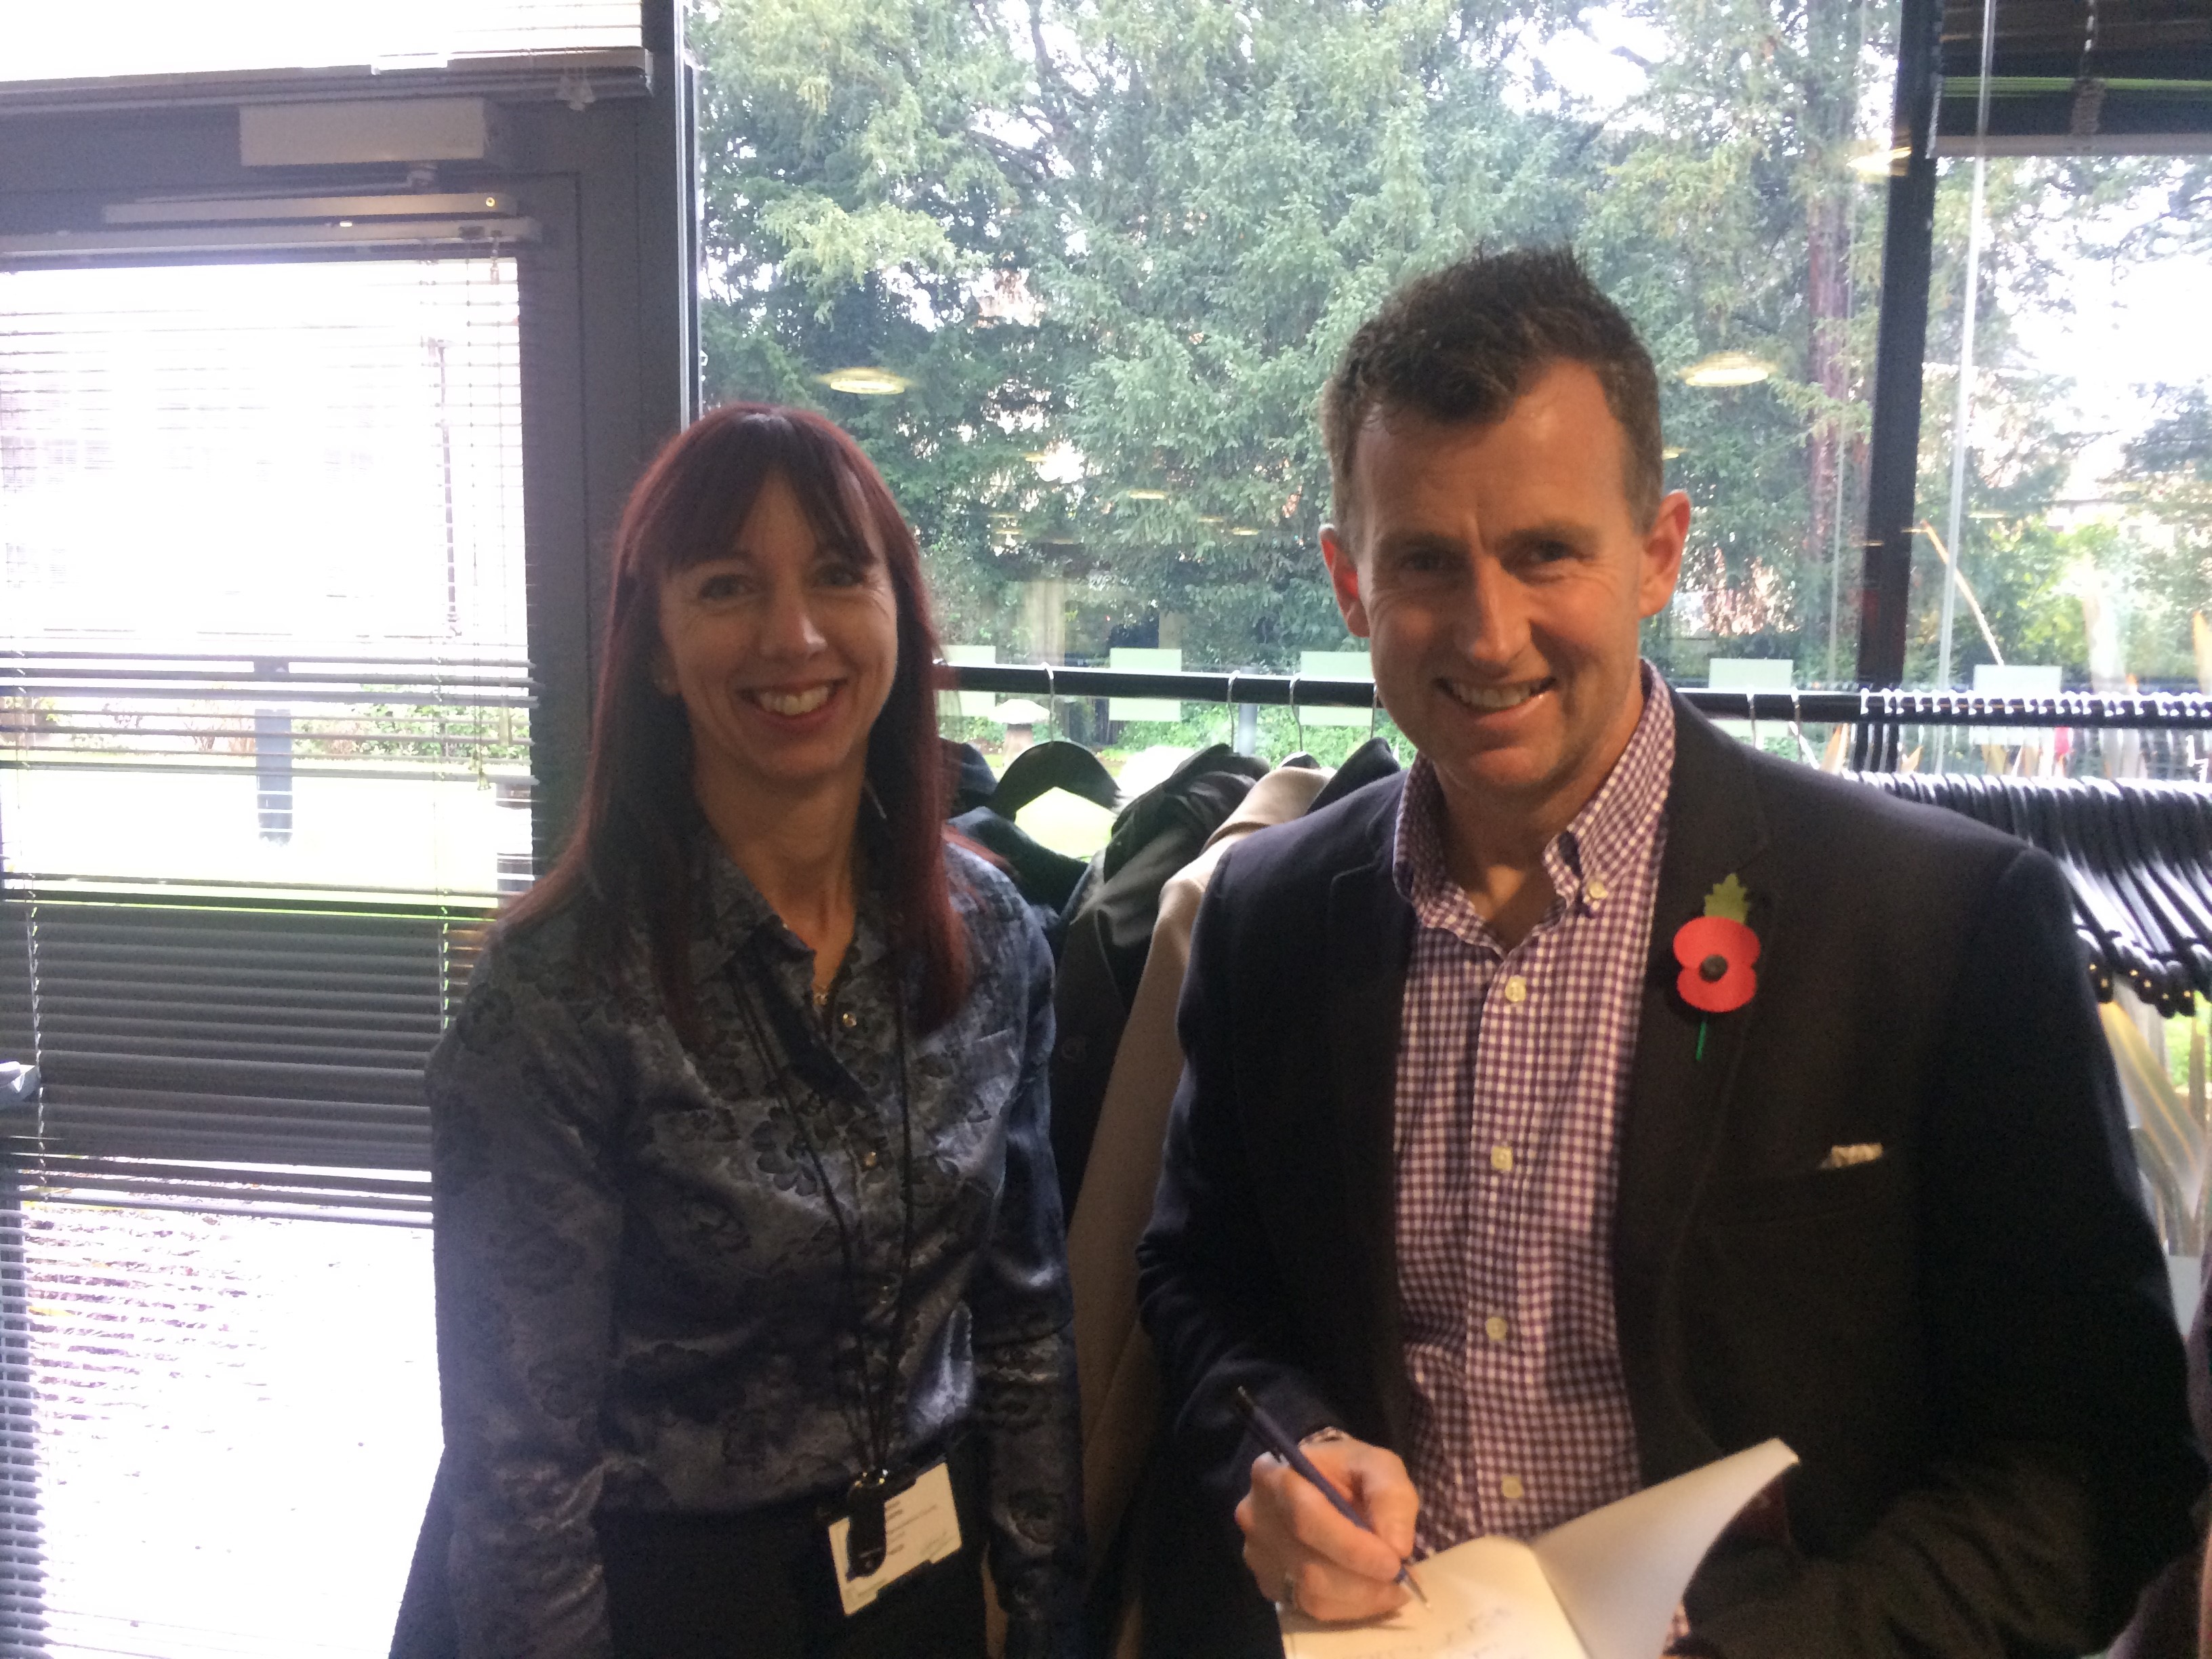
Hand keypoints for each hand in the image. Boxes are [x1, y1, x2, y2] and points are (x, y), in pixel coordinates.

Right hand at [1236, 1432, 1418, 1622]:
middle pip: (1309, 1565)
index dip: (1352, 1547)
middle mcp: (1255, 1516)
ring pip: (1311, 1594)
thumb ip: (1390, 1496)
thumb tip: (1397, 1547)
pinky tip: (1369, 1592)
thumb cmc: (1347, 1473)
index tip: (1394, 1562)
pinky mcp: (1268, 1583)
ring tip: (1393, 1588)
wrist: (1320, 1485)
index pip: (1306, 1518)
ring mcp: (1257, 1554)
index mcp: (1274, 1474)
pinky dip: (1349, 1607)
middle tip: (1403, 1582)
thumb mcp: (1377, 1466)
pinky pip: (1310, 1609)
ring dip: (1361, 1598)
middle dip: (1364, 1580)